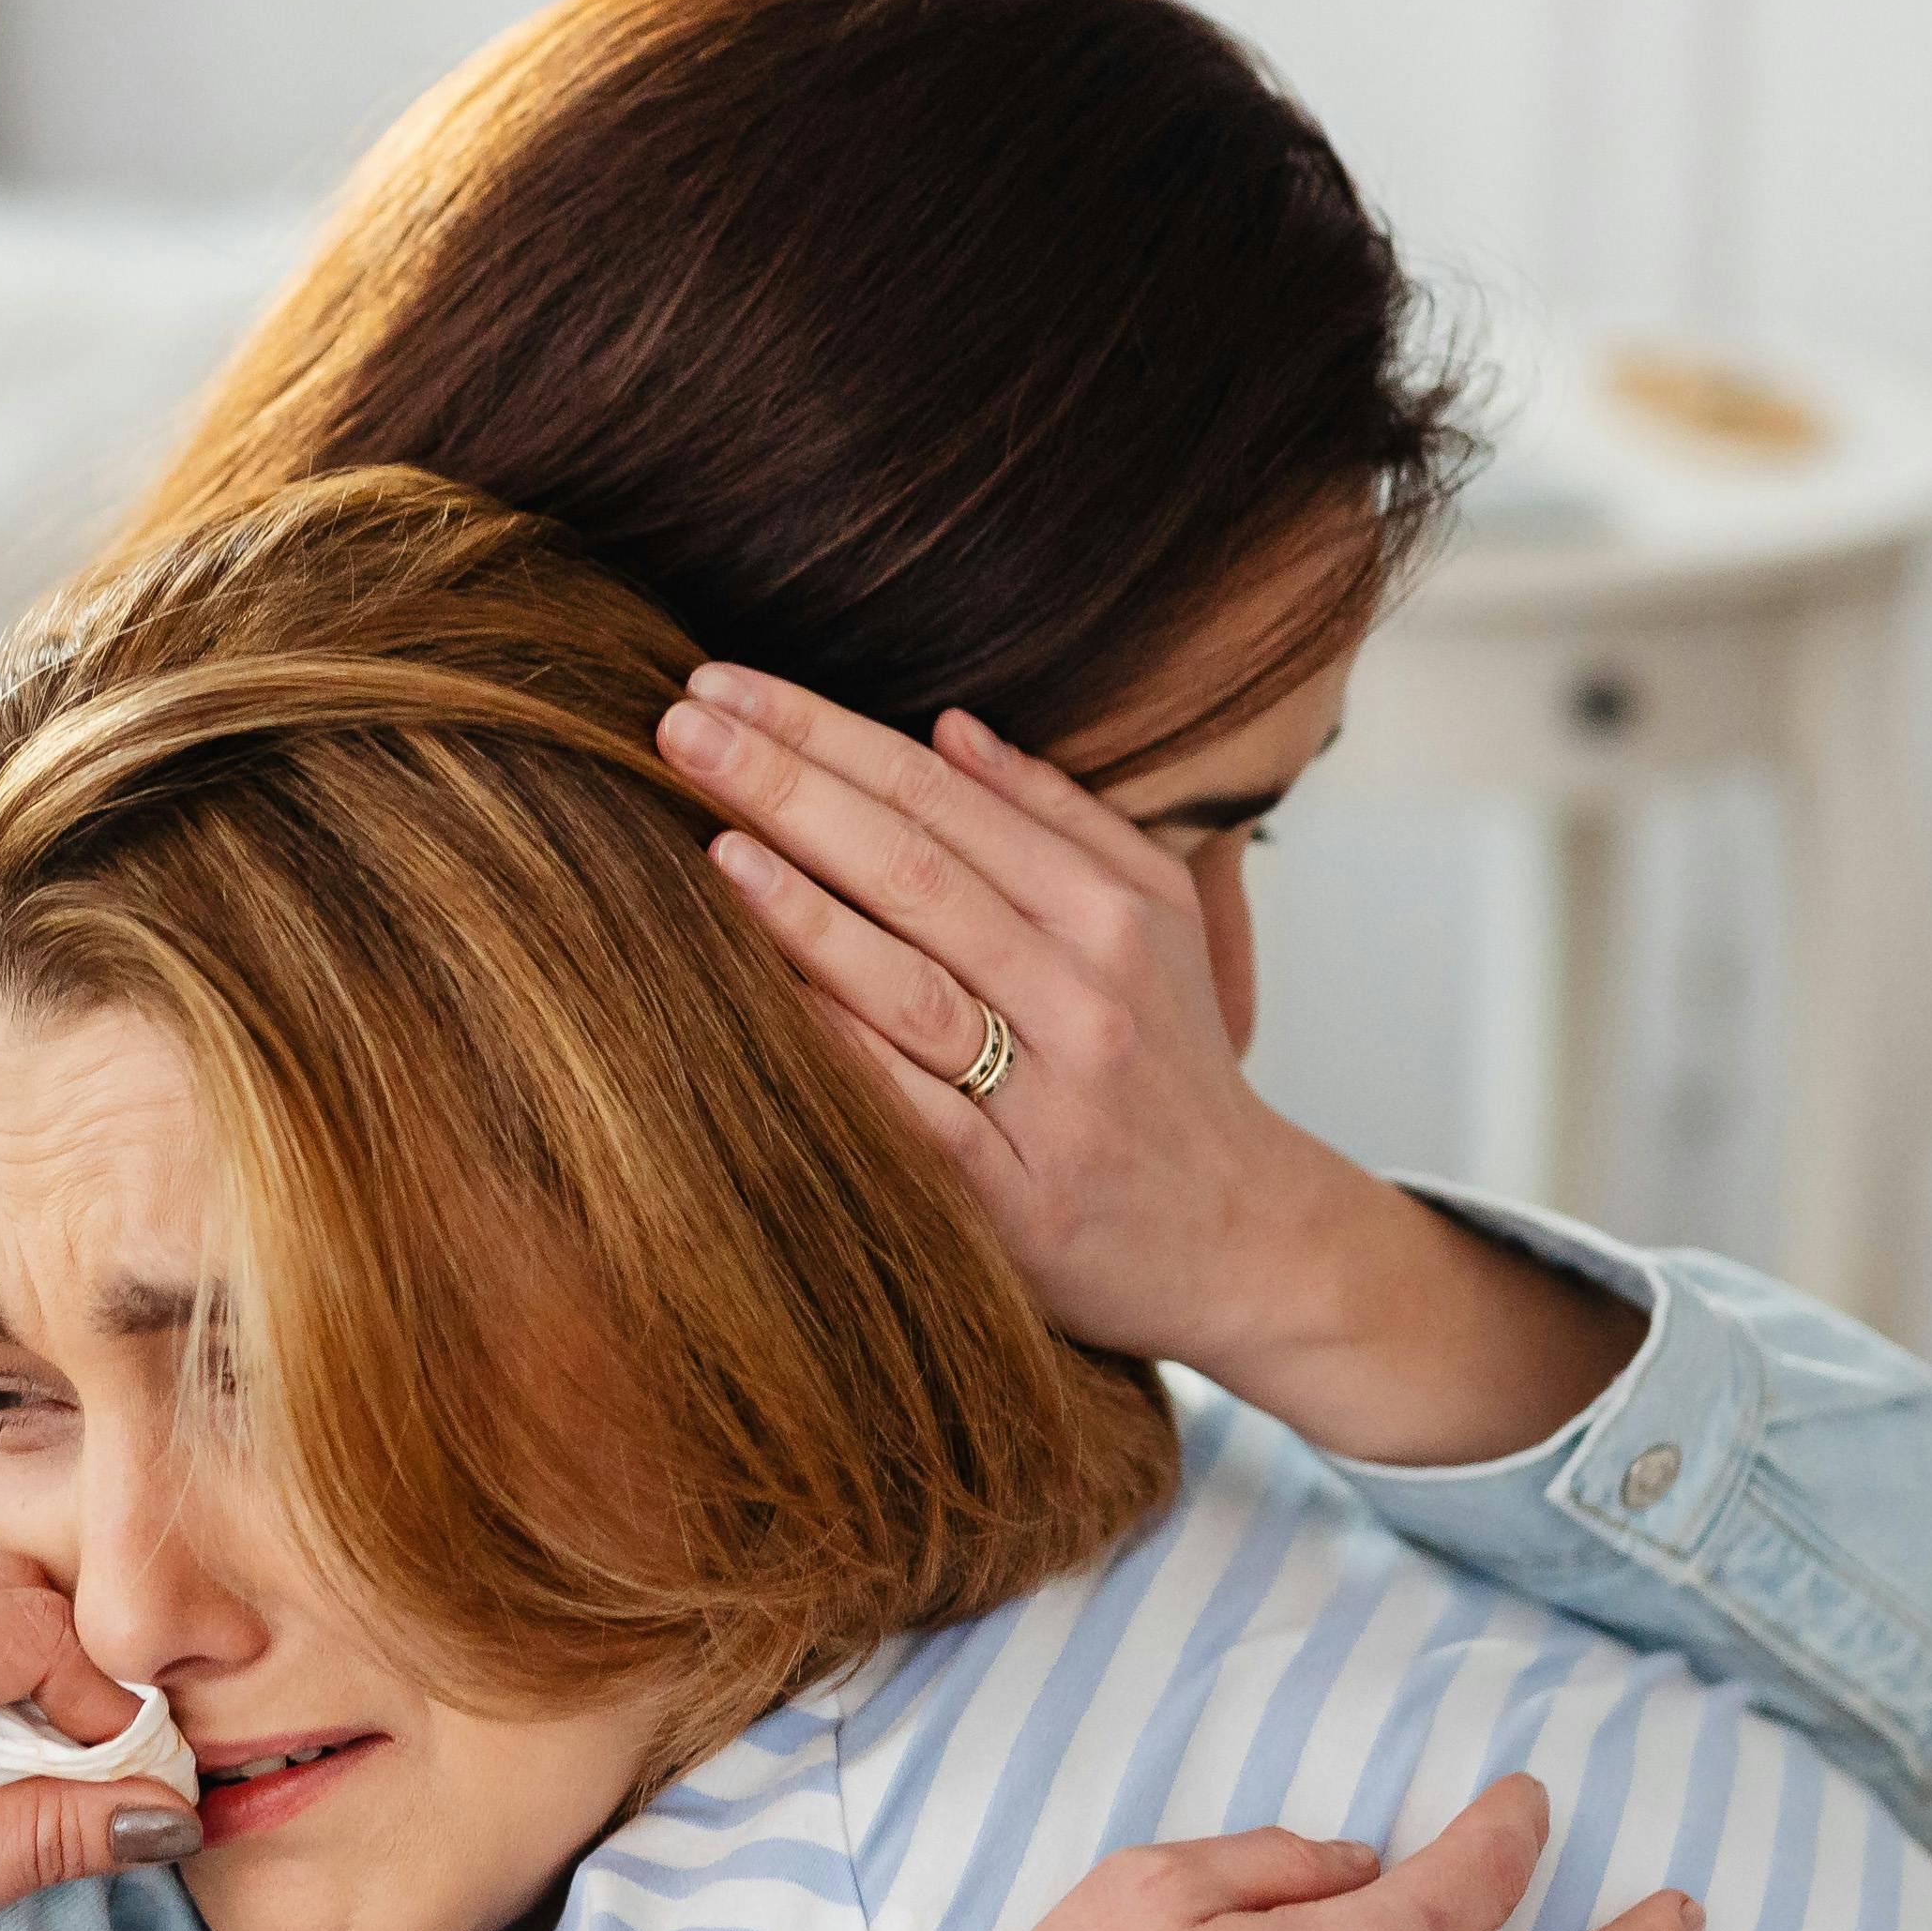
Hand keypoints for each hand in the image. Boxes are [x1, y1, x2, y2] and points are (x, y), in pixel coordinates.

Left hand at [657, 665, 1634, 1464]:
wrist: (1250, 1243)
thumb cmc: (1176, 1072)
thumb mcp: (1157, 921)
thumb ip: (1057, 817)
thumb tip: (949, 727)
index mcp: (1108, 911)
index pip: (941, 795)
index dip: (826, 733)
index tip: (726, 687)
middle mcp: (1084, 993)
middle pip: (916, 870)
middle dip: (789, 788)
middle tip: (681, 724)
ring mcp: (1052, 1098)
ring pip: (912, 985)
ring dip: (805, 909)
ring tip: (712, 839)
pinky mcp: (1018, 1197)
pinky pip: (912, 1112)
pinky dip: (841, 1051)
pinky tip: (763, 995)